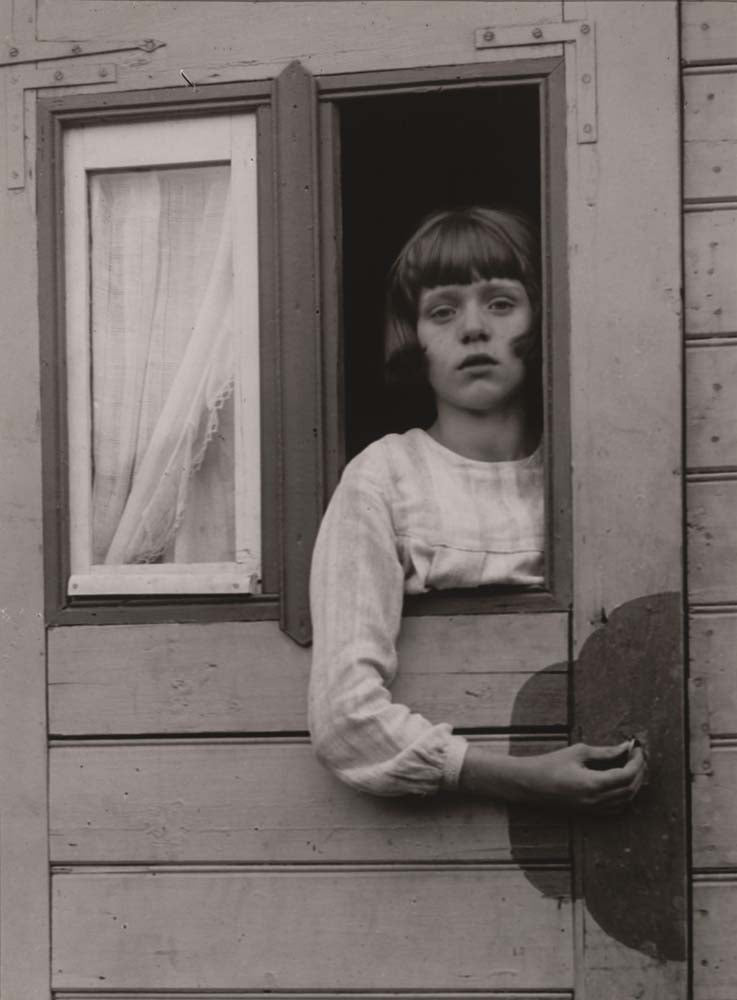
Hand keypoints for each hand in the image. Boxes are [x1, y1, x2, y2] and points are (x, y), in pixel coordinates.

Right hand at [460, 740, 646, 811]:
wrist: (529, 783)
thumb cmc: (550, 764)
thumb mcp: (577, 752)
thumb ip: (604, 752)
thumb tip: (624, 748)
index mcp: (593, 784)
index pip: (627, 775)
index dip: (637, 761)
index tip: (638, 748)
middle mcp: (596, 800)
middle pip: (630, 789)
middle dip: (639, 771)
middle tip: (638, 755)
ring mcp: (593, 809)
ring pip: (626, 800)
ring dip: (634, 783)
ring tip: (633, 766)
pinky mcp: (589, 812)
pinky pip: (616, 808)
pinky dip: (625, 795)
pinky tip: (622, 782)